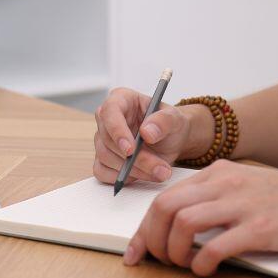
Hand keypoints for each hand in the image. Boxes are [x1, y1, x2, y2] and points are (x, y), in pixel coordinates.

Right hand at [92, 88, 208, 183]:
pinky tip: (143, 175)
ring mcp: (103, 140)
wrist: (171, 141)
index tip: (130, 150)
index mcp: (121, 99)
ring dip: (133, 170)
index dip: (117, 131)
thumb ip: (164, 121)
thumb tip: (146, 132)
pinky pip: (102, 172)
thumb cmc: (170, 124)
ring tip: (160, 172)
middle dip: (134, 159)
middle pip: (107, 140)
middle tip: (159, 168)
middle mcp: (107, 118)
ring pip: (105, 158)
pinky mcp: (103, 159)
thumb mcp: (175, 119)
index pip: (109, 112)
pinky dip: (123, 178)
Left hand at [123, 160, 277, 275]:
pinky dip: (201, 263)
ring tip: (181, 265)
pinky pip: (216, 246)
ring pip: (183, 222)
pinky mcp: (260, 227)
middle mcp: (226, 183)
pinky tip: (204, 270)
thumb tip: (179, 222)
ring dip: (172, 250)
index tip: (137, 250)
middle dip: (151, 239)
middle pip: (166, 207)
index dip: (144, 227)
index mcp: (218, 173)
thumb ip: (214, 195)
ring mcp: (242, 204)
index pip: (165, 197)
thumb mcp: (245, 184)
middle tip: (156, 260)